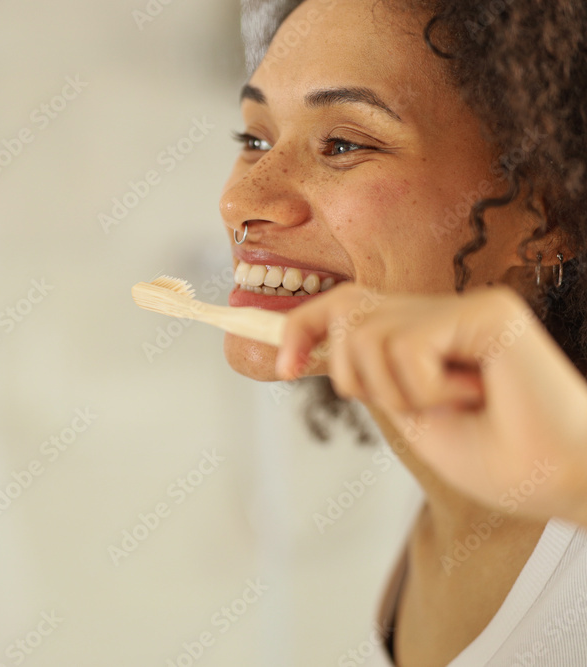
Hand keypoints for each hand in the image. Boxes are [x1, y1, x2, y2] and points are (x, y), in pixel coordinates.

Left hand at [275, 282, 586, 526]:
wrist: (562, 481)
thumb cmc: (497, 458)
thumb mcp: (409, 413)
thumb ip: (369, 374)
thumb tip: (313, 349)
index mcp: (424, 334)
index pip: (346, 306)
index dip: (302, 326)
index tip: (281, 366)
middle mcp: (443, 311)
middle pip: (345, 312)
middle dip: (349, 370)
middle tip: (410, 406)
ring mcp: (465, 306)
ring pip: (366, 333)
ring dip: (397, 391)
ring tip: (454, 405)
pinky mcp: (487, 311)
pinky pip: (407, 345)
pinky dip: (426, 390)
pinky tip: (474, 397)